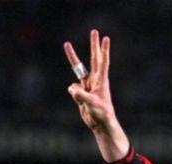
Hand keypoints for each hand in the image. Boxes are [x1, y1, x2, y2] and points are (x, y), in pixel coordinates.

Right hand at [65, 30, 129, 161]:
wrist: (100, 125)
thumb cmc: (102, 115)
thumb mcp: (92, 105)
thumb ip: (81, 96)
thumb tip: (71, 88)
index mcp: (101, 81)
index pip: (102, 62)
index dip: (104, 50)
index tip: (106, 38)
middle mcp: (95, 80)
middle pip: (93, 59)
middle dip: (93, 45)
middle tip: (94, 31)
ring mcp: (88, 85)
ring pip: (78, 69)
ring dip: (72, 56)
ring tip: (66, 43)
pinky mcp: (81, 92)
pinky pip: (73, 88)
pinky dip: (73, 93)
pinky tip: (79, 100)